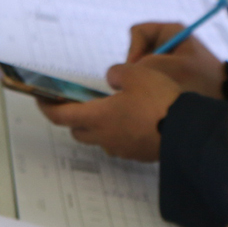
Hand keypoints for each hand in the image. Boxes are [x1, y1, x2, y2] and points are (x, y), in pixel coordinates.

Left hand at [36, 63, 180, 160]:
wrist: (187, 130)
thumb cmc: (160, 102)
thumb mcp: (136, 73)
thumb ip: (118, 74)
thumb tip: (113, 80)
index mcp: (97, 117)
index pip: (60, 116)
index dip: (47, 107)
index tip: (40, 99)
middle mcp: (104, 137)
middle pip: (78, 130)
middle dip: (74, 117)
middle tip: (78, 103)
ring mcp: (121, 148)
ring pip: (100, 137)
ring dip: (100, 124)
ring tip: (113, 106)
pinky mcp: (137, 153)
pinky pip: (121, 141)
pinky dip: (121, 130)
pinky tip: (135, 117)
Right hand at [126, 22, 225, 97]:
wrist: (223, 99)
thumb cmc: (200, 80)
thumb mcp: (170, 68)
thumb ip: (141, 66)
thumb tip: (116, 75)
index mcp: (171, 31)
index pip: (137, 32)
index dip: (133, 51)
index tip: (138, 70)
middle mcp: (167, 43)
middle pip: (136, 52)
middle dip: (137, 69)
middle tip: (146, 85)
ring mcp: (167, 59)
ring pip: (139, 68)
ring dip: (143, 81)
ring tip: (155, 93)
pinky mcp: (167, 74)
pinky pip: (147, 78)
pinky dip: (149, 88)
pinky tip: (158, 97)